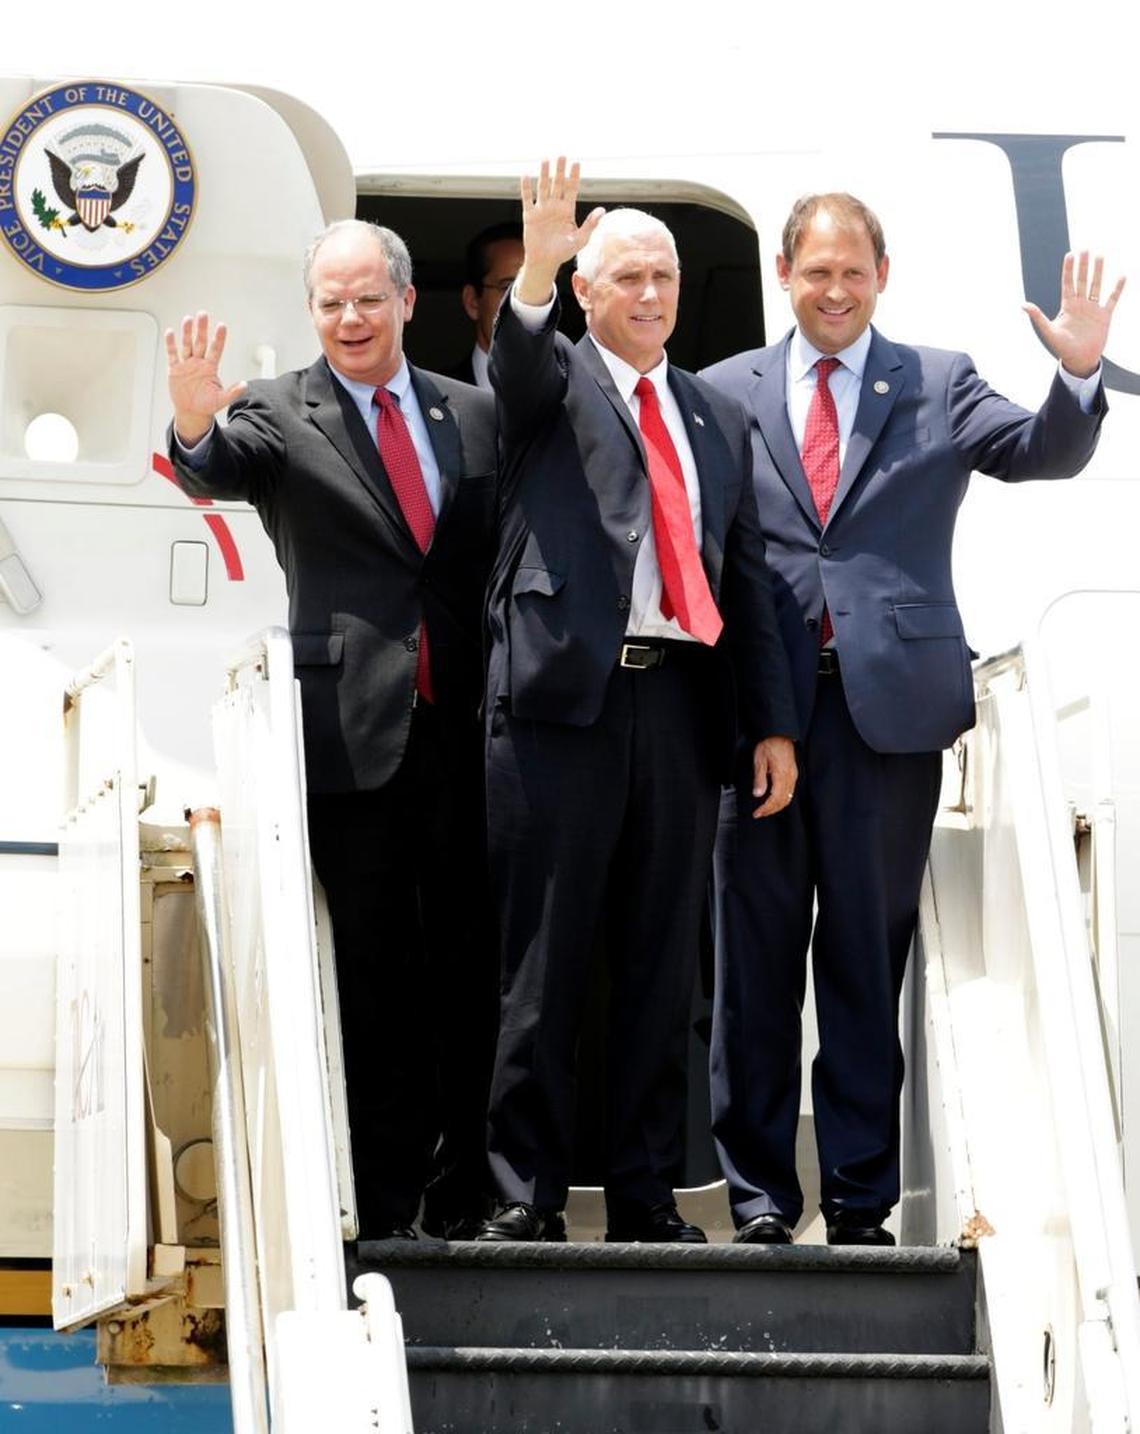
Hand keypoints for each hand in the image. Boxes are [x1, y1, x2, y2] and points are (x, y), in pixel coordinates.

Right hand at [165, 311, 246, 443]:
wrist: (192, 412)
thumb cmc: (207, 405)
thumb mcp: (222, 399)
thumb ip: (233, 392)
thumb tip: (245, 385)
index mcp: (210, 368)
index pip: (216, 349)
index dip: (219, 338)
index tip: (222, 326)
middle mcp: (199, 363)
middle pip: (200, 342)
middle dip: (202, 329)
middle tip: (203, 315)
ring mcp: (187, 364)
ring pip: (187, 345)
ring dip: (187, 332)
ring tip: (188, 319)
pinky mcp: (175, 369)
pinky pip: (173, 354)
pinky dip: (171, 344)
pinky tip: (171, 332)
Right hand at [514, 156, 604, 303]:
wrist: (544, 262)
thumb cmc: (563, 252)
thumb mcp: (580, 239)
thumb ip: (591, 224)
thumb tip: (602, 210)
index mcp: (567, 210)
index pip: (571, 189)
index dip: (574, 176)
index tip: (577, 163)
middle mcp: (555, 206)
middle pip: (558, 184)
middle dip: (560, 170)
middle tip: (562, 155)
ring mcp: (542, 210)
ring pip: (543, 187)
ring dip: (544, 174)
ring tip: (546, 159)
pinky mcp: (530, 215)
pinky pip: (527, 199)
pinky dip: (526, 188)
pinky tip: (526, 176)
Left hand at [750, 736, 796, 818]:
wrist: (779, 733)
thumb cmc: (769, 744)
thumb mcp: (759, 760)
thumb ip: (759, 779)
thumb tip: (758, 794)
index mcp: (781, 774)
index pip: (775, 798)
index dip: (766, 808)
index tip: (757, 813)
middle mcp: (790, 777)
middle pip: (783, 801)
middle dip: (771, 810)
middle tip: (760, 813)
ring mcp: (793, 775)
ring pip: (788, 797)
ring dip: (777, 806)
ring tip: (766, 810)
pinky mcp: (793, 773)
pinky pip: (790, 791)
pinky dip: (782, 799)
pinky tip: (775, 800)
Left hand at [1023, 251, 1125, 378]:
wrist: (1079, 360)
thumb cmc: (1062, 348)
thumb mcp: (1048, 331)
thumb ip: (1038, 317)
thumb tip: (1023, 305)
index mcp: (1067, 306)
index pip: (1067, 283)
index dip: (1069, 269)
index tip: (1070, 254)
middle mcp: (1080, 304)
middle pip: (1082, 280)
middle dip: (1083, 265)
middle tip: (1085, 249)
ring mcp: (1093, 309)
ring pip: (1096, 286)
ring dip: (1098, 272)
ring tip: (1100, 256)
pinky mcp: (1104, 316)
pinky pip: (1112, 299)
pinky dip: (1117, 289)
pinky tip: (1121, 276)